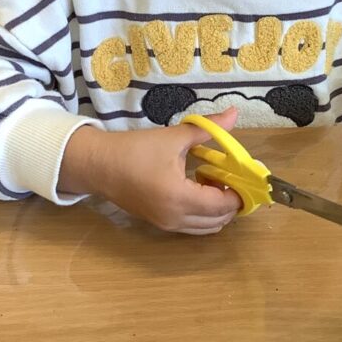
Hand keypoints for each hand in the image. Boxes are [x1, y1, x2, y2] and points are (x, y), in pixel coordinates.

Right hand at [60, 108, 242, 234]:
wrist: (99, 165)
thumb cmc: (135, 149)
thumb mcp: (173, 137)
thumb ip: (208, 129)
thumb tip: (235, 113)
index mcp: (180, 197)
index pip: (223, 205)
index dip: (238, 192)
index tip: (243, 174)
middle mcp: (176, 218)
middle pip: (219, 221)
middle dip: (231, 202)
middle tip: (230, 176)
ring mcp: (167, 225)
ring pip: (206, 228)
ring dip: (217, 210)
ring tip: (212, 182)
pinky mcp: (160, 224)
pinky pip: (192, 226)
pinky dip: (203, 213)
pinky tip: (196, 189)